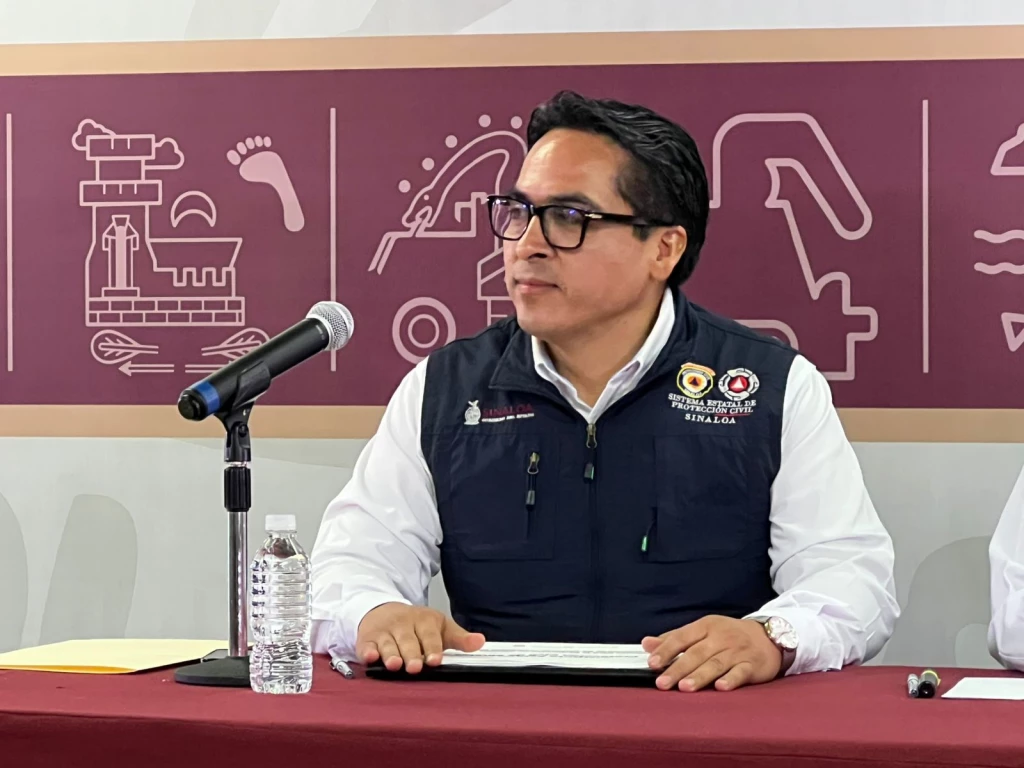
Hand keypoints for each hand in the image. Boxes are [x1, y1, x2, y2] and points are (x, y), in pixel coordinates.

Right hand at [356, 603, 485, 673]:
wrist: (383, 610)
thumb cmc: (415, 624)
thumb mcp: (440, 627)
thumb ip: (459, 638)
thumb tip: (480, 642)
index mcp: (424, 620)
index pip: (429, 635)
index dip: (432, 648)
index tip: (435, 660)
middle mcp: (403, 625)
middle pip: (408, 641)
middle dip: (411, 654)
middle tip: (415, 667)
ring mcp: (384, 632)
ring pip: (388, 644)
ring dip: (391, 654)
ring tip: (395, 665)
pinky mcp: (367, 639)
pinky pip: (366, 646)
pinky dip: (367, 652)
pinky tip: (369, 658)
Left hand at [643, 616, 781, 691]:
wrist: (769, 636)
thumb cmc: (730, 635)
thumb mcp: (703, 631)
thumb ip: (675, 638)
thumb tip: (647, 644)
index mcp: (706, 626)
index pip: (682, 637)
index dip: (666, 650)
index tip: (652, 663)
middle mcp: (721, 637)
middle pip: (696, 653)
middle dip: (678, 668)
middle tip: (662, 682)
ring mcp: (737, 651)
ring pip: (716, 664)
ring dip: (699, 676)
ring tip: (684, 687)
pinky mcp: (753, 665)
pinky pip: (741, 672)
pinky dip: (731, 679)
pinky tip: (721, 687)